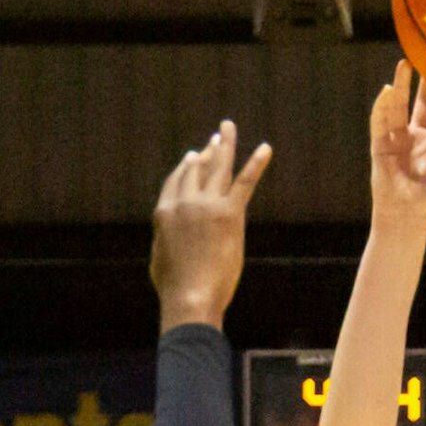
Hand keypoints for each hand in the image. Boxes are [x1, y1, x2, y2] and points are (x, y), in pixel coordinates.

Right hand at [150, 120, 271, 330]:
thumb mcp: (159, 257)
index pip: (176, 181)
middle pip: (197, 169)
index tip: (193, 155)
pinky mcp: (229, 213)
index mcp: (164, 212)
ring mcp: (206, 205)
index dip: (185, 166)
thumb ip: (164, 237)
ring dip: (225, 146)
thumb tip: (165, 234)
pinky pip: (245, 182)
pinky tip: (265, 149)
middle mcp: (183, 202)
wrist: (190, 296)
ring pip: (218, 168)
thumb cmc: (173, 286)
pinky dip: (256, 164)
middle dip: (207, 152)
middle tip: (215, 139)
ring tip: (228, 129)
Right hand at [369, 60, 425, 229]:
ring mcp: (399, 138)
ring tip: (406, 63)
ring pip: (400, 106)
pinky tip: (387, 90)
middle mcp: (419, 136)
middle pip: (425, 102)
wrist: (406, 215)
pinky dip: (382, 105)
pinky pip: (380, 120)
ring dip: (402, 85)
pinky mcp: (380, 144)